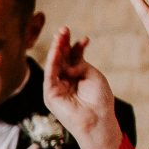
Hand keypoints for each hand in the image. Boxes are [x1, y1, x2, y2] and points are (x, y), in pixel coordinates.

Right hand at [42, 26, 122, 148]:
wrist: (97, 120)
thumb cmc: (99, 100)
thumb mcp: (92, 75)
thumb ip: (79, 64)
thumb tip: (66, 63)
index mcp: (76, 78)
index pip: (72, 59)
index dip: (76, 48)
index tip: (84, 39)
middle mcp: (65, 82)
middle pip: (61, 60)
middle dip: (62, 44)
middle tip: (64, 29)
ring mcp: (56, 88)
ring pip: (54, 65)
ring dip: (56, 49)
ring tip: (60, 34)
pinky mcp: (50, 95)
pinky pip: (50, 75)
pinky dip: (52, 62)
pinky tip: (56, 51)